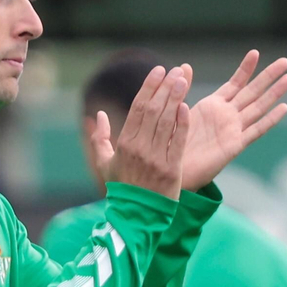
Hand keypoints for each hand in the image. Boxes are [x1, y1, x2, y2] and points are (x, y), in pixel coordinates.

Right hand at [91, 65, 190, 200]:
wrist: (136, 216)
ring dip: (176, 98)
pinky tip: (187, 106)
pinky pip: (179, 142)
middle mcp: (139, 149)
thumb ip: (99, 139)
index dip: (149, 87)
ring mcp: (156, 159)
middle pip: (153, 111)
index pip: (138, 109)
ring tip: (183, 80)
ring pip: (167, 122)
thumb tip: (99, 115)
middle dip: (165, 88)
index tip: (159, 70)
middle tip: (176, 70)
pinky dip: (182, 123)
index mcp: (124, 145)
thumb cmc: (120, 188)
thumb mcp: (104, 164)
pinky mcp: (172, 169)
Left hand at [181, 51, 286, 189]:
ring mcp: (233, 130)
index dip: (245, 69)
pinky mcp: (234, 145)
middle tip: (286, 61)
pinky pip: (256, 131)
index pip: (234, 83)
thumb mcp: (176, 110)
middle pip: (252, 91)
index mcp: (213, 106)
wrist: (172, 169)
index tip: (256, 52)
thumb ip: (182, 89)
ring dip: (274, 93)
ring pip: (258, 107)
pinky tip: (283, 108)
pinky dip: (270, 120)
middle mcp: (227, 115)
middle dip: (268, 76)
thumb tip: (184, 65)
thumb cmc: (173, 142)